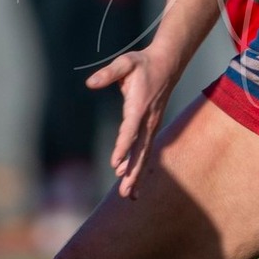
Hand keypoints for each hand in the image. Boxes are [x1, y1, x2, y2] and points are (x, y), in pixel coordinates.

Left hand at [87, 48, 178, 197]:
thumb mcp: (125, 63)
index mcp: (139, 106)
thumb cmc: (143, 64)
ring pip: (144, 154)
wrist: (167, 64)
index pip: (130, 130)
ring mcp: (152, 125)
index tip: (115, 164)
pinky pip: (146, 150)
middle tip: (124, 191)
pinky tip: (131, 181)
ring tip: (128, 195)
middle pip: (140, 150)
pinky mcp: (151, 128)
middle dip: (132, 172)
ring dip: (136, 175)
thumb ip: (108, 73)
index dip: (123, 147)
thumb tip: (90, 83)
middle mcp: (148, 120)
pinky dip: (139, 167)